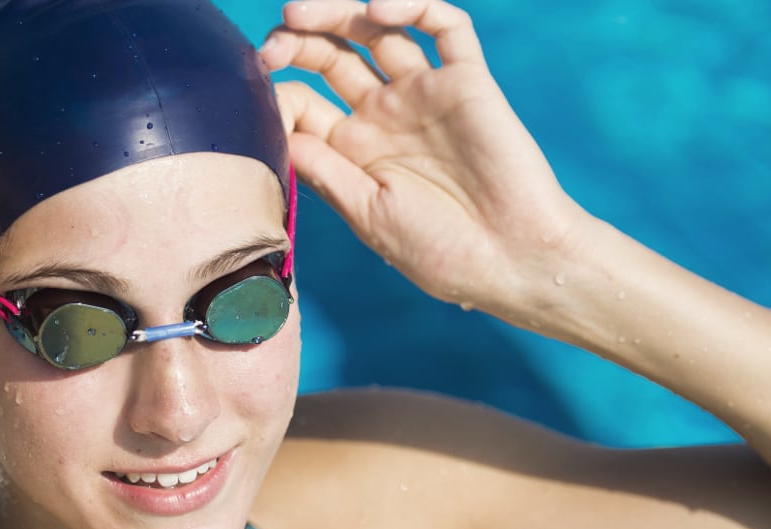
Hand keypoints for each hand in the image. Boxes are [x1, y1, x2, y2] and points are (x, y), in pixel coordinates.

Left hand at [261, 0, 589, 313]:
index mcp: (353, 150)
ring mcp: (423, 94)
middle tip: (271, 46)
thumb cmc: (441, 251)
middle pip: (331, 57)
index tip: (258, 100)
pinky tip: (380, 11)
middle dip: (294, 43)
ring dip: (336, 13)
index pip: (302, 101)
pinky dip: (413, 7)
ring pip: (376, 31)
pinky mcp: (467, 81)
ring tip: (298, 14)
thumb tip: (277, 126)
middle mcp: (384, 115)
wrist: (513, 260)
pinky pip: (445, 28)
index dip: (276, 94)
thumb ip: (323, 168)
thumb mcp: (366, 213)